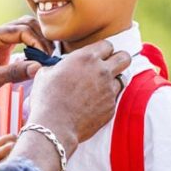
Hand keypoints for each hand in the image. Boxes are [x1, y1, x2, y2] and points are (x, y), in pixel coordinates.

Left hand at [0, 16, 53, 119]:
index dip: (37, 42)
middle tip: (49, 57)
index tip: (46, 58)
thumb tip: (40, 67)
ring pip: (24, 33)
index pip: (21, 30)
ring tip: (46, 59)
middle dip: (40, 38)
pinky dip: (32, 49)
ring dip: (37, 42)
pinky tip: (38, 62)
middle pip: (25, 25)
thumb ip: (14, 73)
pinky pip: (20, 44)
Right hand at [27, 40, 131, 154]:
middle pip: (124, 57)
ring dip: (113, 81)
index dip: (103, 50)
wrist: (54, 126)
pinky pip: (114, 98)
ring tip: (100, 88)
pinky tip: (93, 104)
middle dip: (119, 59)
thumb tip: (58, 68)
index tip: (97, 57)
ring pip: (122, 79)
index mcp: (86, 57)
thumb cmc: (46, 99)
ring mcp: (109, 90)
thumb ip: (58, 66)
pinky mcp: (111, 107)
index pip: (107, 45)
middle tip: (110, 66)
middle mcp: (102, 71)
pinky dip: (106, 99)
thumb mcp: (45, 74)